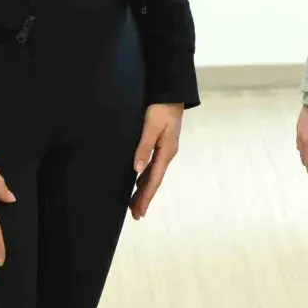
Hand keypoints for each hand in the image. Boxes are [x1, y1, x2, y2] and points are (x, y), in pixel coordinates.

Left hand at [130, 103, 184, 219]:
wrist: (172, 92)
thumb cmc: (161, 108)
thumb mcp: (151, 126)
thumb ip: (144, 147)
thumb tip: (136, 170)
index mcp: (166, 152)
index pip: (154, 180)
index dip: (146, 197)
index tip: (139, 213)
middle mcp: (167, 153)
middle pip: (154, 180)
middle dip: (145, 197)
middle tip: (135, 215)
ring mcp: (165, 149)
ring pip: (153, 174)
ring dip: (144, 188)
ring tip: (135, 203)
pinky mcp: (162, 143)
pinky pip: (153, 165)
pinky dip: (145, 176)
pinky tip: (138, 180)